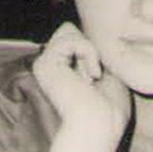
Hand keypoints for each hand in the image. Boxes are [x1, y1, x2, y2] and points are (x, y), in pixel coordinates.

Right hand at [32, 22, 132, 149]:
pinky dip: (89, 54)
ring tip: (90, 79)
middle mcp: (47, 64)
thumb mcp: (105, 71)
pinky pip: (72, 39)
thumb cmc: (109, 107)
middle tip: (93, 78)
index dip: (91, 49)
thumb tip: (72, 26)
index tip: (97, 78)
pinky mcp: (45, 63)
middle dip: (88, 48)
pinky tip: (91, 76)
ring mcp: (43, 64)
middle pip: (68, 29)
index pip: (73, 36)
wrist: (101, 125)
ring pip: (69, 31)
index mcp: (59, 68)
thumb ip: (91, 51)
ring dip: (89, 53)